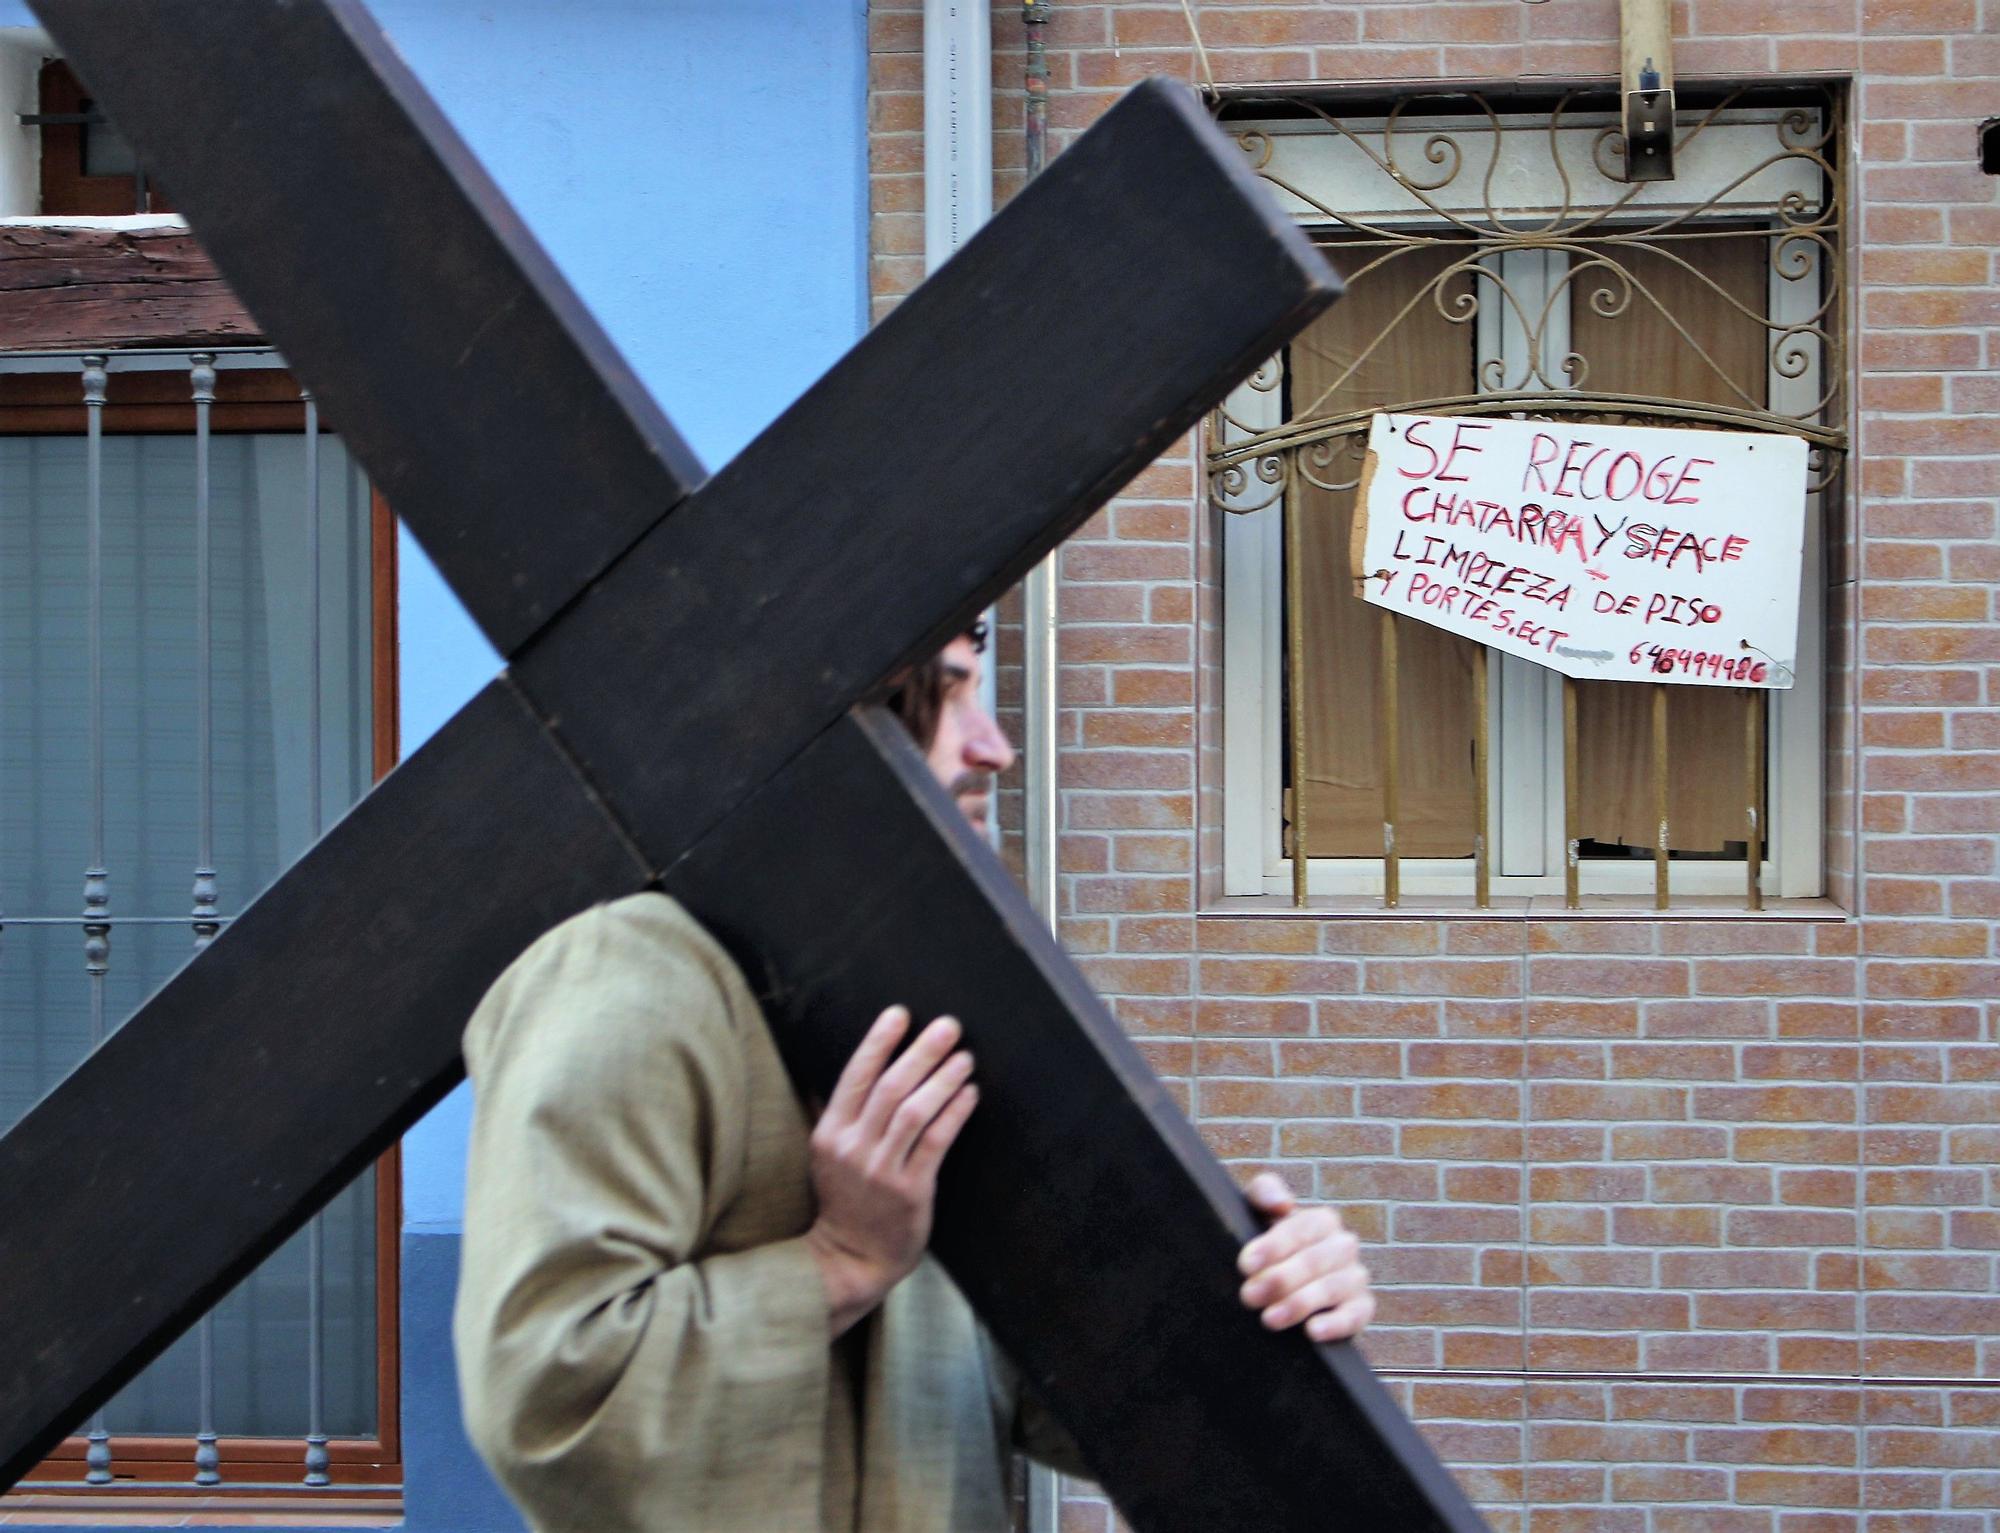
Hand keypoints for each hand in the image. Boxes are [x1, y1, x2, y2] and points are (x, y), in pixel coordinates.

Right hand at [805, 1005, 978, 1336]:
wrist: (850, 1259)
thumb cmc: (845, 1201)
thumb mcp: (827, 1156)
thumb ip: (837, 1114)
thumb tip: (854, 1072)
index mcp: (829, 1133)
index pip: (855, 1075)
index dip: (878, 1041)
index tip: (900, 1014)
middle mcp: (852, 1147)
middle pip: (890, 1086)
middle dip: (922, 1051)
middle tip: (949, 1026)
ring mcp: (880, 1170)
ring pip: (914, 1111)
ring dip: (943, 1079)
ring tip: (964, 1058)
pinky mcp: (910, 1191)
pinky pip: (935, 1143)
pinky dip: (953, 1114)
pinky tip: (969, 1095)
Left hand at [1236, 1174, 1373, 1342]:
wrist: (1278, 1288)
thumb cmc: (1267, 1246)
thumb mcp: (1257, 1212)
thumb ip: (1264, 1191)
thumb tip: (1284, 1204)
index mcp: (1322, 1221)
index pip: (1302, 1229)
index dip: (1274, 1246)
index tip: (1246, 1264)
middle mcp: (1343, 1246)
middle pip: (1315, 1260)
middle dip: (1280, 1279)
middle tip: (1248, 1296)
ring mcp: (1355, 1278)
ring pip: (1333, 1288)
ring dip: (1299, 1303)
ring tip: (1269, 1319)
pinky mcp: (1361, 1309)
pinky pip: (1357, 1315)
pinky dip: (1336, 1323)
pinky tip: (1312, 1331)